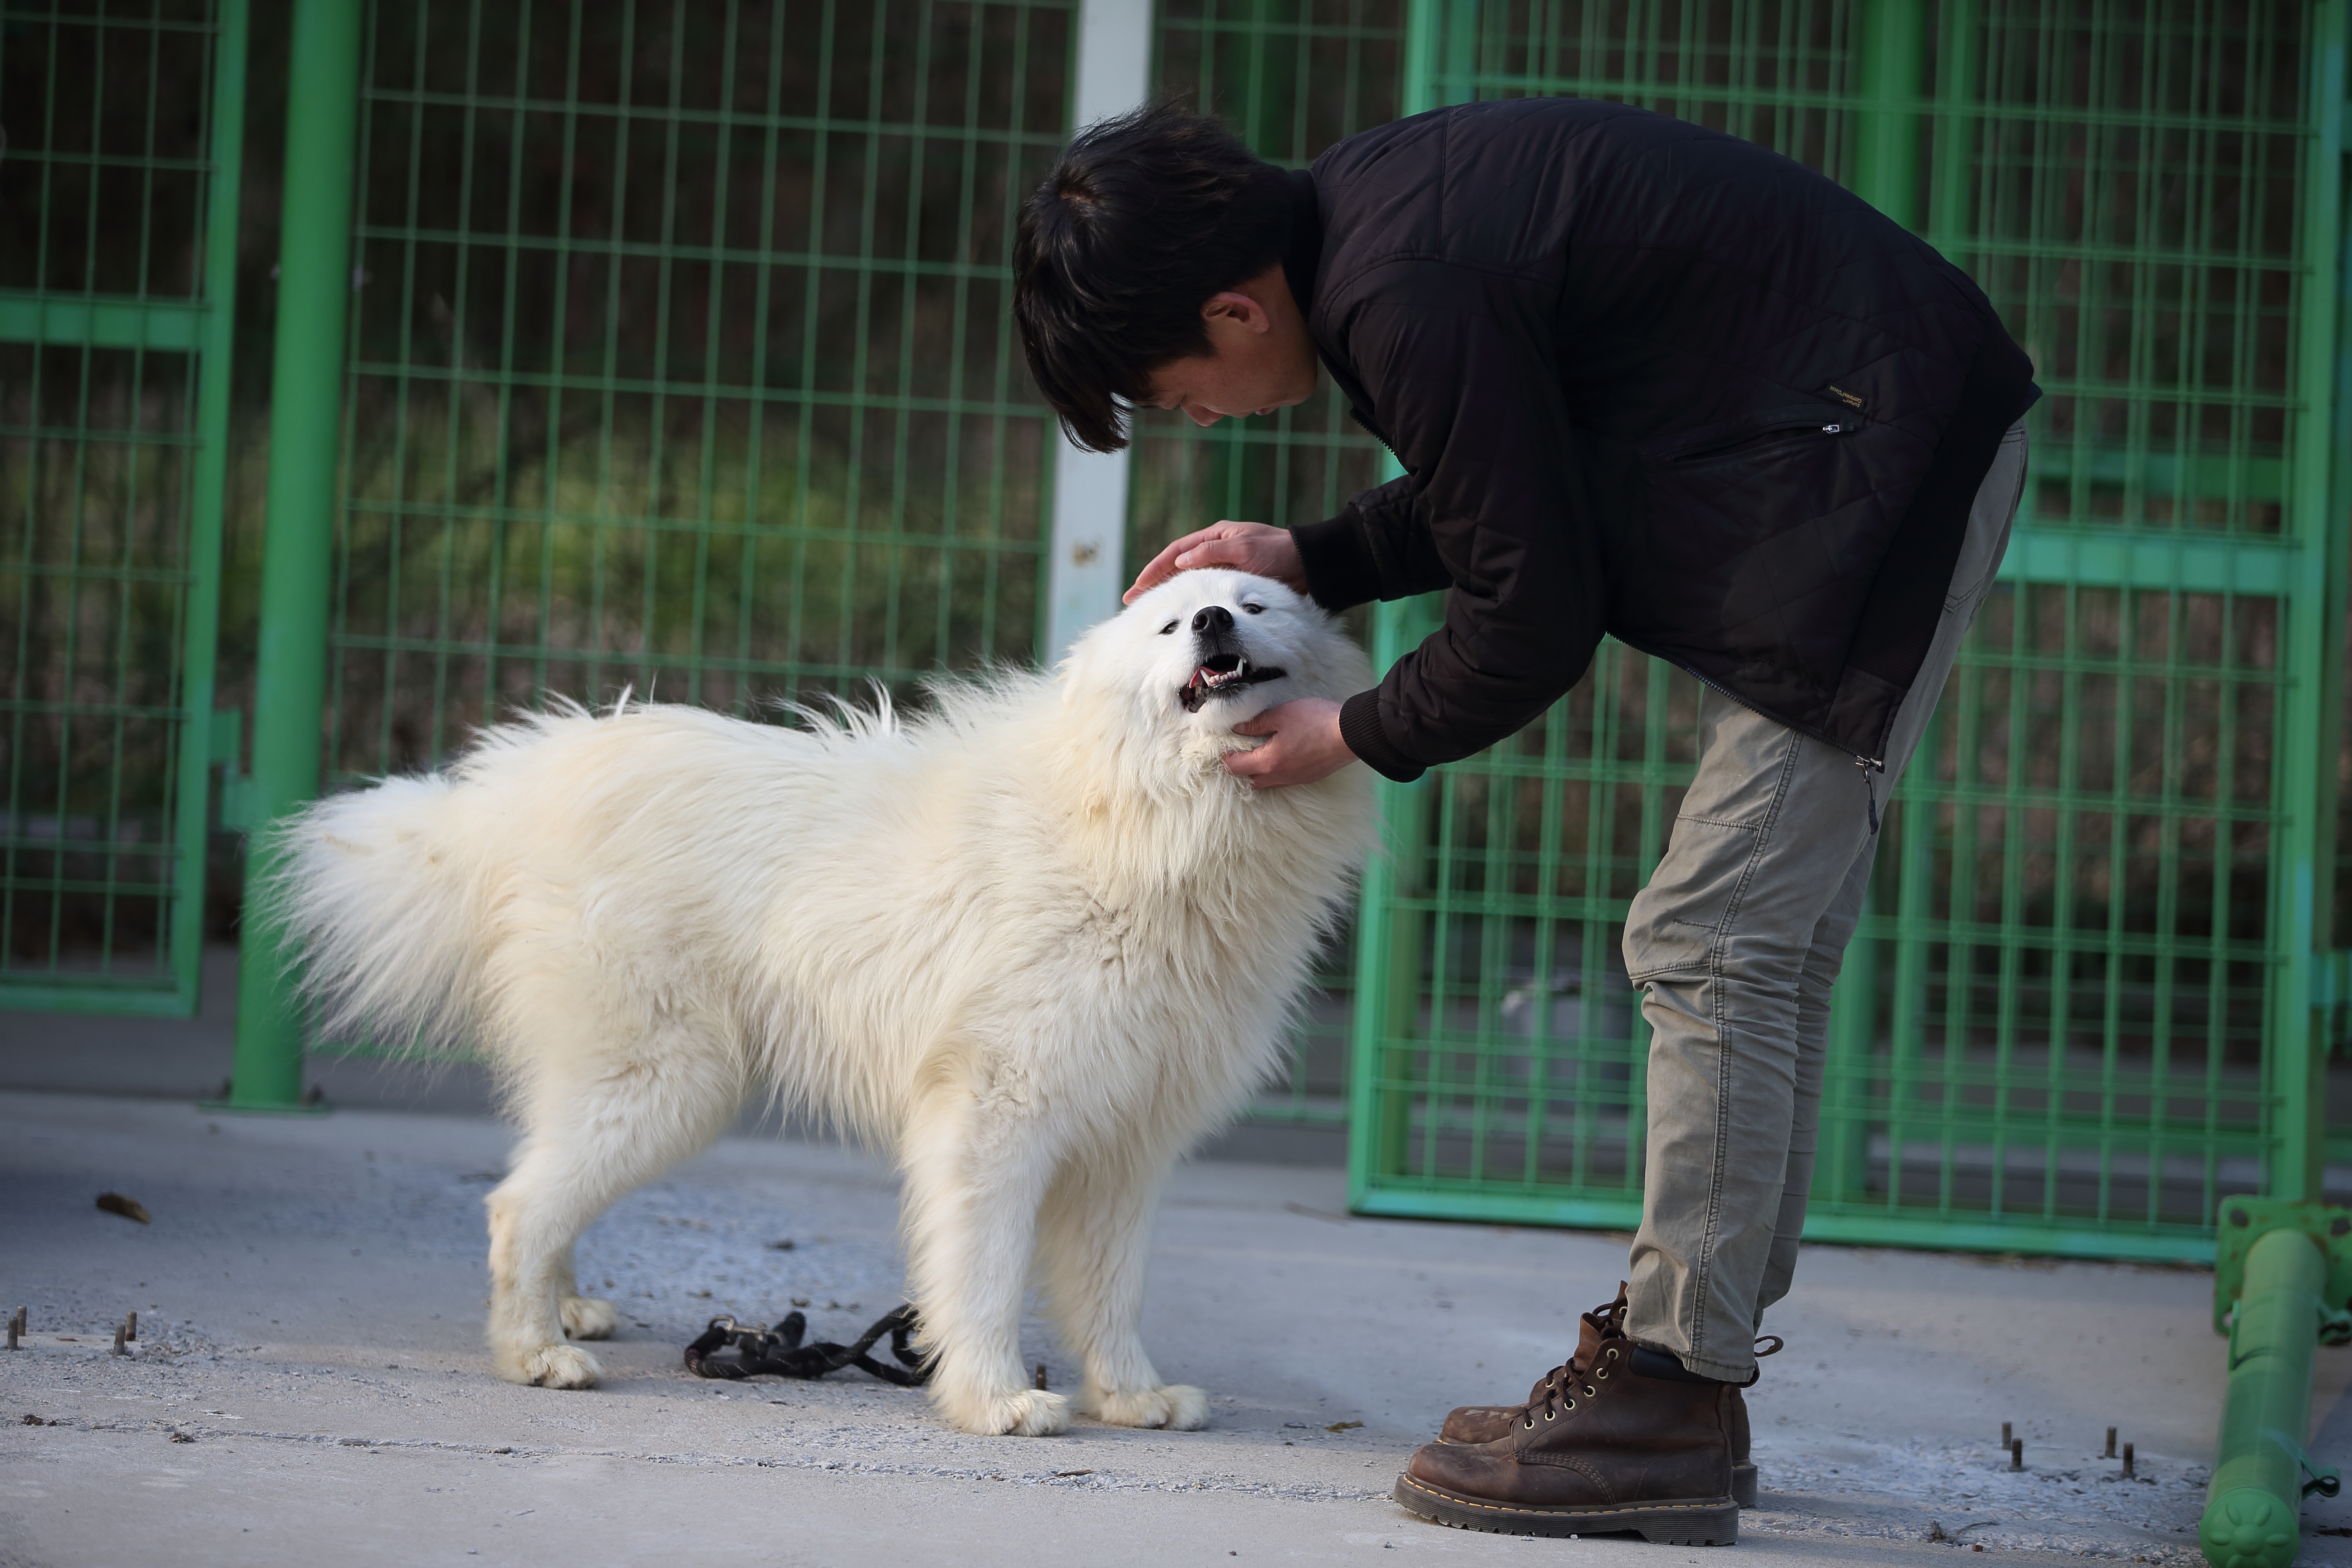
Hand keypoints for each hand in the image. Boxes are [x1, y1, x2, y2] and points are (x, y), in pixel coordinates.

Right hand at [1124, 520, 1303, 602]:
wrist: (1309, 564)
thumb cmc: (1279, 553)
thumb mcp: (1245, 548)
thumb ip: (1213, 552)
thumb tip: (1181, 561)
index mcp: (1216, 535)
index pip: (1176, 552)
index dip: (1155, 569)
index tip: (1138, 586)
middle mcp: (1216, 548)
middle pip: (1176, 565)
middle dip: (1154, 581)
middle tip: (1132, 599)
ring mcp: (1223, 563)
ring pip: (1188, 577)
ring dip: (1167, 590)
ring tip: (1149, 606)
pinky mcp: (1233, 578)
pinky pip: (1203, 586)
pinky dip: (1188, 596)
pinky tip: (1180, 608)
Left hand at [1224, 698, 1354, 789]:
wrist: (1350, 734)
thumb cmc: (1316, 721)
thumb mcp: (1281, 715)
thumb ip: (1256, 723)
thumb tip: (1236, 728)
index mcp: (1268, 761)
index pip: (1235, 767)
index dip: (1224, 758)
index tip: (1222, 747)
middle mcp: (1280, 776)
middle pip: (1249, 781)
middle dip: (1240, 769)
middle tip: (1237, 752)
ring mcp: (1295, 779)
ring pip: (1268, 782)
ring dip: (1258, 772)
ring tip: (1257, 754)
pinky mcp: (1309, 777)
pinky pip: (1284, 779)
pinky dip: (1276, 772)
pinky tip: (1280, 756)